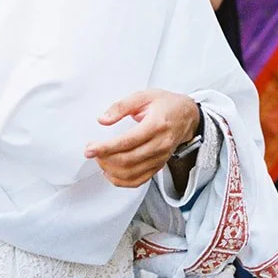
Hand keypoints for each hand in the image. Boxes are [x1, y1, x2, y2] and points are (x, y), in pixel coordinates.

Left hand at [85, 91, 201, 187]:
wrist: (188, 116)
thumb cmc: (166, 104)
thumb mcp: (144, 96)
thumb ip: (121, 107)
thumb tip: (103, 120)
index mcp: (156, 125)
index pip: (128, 142)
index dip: (106, 147)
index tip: (90, 149)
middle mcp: (160, 144)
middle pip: (128, 160)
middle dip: (105, 159)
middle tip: (91, 152)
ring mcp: (161, 157)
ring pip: (132, 173)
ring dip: (111, 170)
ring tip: (99, 160)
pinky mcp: (159, 165)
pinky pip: (140, 180)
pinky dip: (122, 181)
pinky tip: (110, 173)